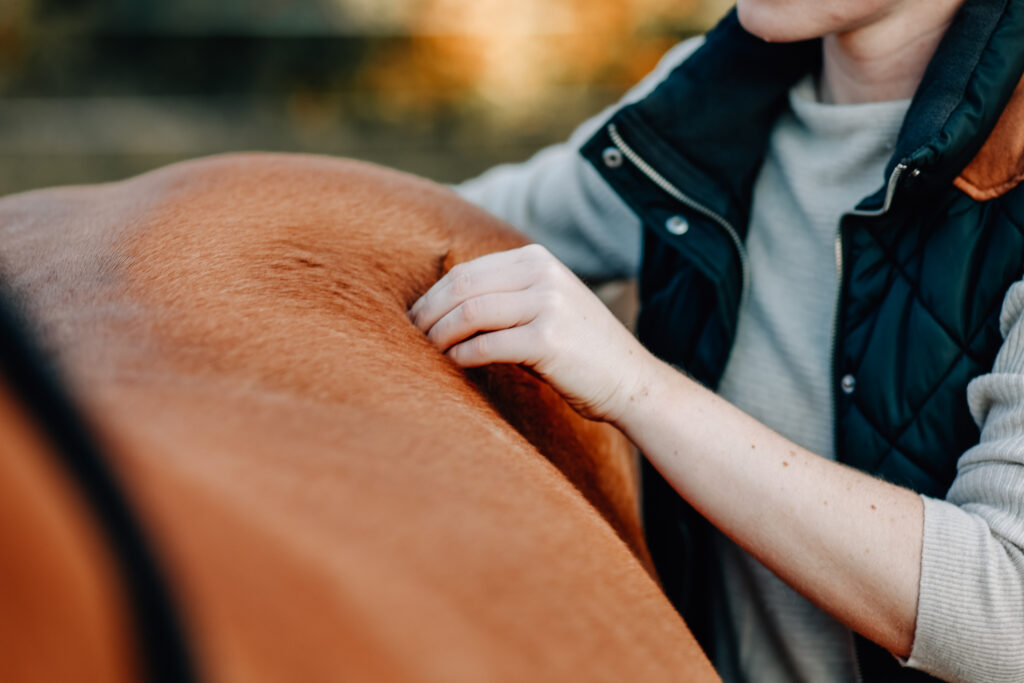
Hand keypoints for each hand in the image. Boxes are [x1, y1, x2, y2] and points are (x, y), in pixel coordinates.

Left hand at [408, 244, 654, 422]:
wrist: (630, 380)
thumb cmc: (578, 350)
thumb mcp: (543, 306)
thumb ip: (502, 297)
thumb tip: (438, 308)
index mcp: (536, 259)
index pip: (466, 272)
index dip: (432, 297)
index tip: (414, 320)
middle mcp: (542, 274)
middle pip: (462, 287)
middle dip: (428, 315)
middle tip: (409, 339)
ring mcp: (547, 304)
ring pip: (469, 314)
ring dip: (438, 336)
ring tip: (426, 354)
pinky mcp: (548, 339)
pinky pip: (486, 346)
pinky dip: (460, 357)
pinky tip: (452, 367)